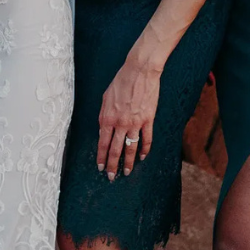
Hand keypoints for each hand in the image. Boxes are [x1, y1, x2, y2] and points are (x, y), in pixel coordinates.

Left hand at [97, 51, 161, 180]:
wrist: (139, 71)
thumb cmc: (120, 82)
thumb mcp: (105, 98)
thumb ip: (104, 115)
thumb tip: (104, 130)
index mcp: (107, 118)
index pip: (103, 143)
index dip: (101, 157)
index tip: (101, 167)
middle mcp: (120, 123)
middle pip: (116, 150)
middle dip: (112, 166)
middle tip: (111, 177)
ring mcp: (135, 123)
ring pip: (131, 148)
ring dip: (128, 162)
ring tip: (126, 172)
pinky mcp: (148, 120)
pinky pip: (146, 139)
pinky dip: (144, 149)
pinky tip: (142, 156)